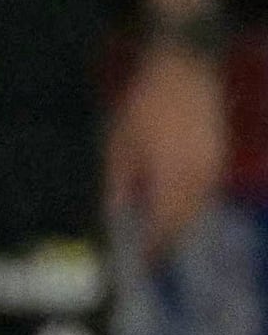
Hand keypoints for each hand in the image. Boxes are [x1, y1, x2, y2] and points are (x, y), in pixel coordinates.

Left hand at [109, 41, 229, 260]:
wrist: (186, 68)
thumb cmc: (145, 103)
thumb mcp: (120, 141)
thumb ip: (118, 180)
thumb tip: (115, 213)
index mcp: (172, 173)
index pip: (164, 222)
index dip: (154, 247)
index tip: (142, 266)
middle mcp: (199, 174)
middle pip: (186, 220)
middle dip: (169, 242)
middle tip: (152, 260)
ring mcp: (214, 165)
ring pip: (200, 208)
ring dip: (182, 226)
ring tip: (162, 241)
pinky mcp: (219, 155)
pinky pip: (207, 192)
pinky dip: (192, 207)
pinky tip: (177, 211)